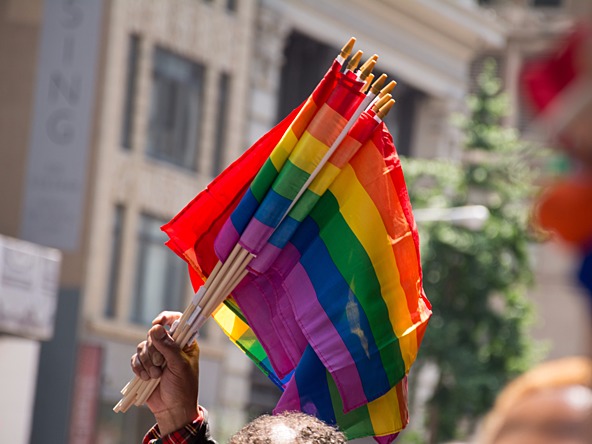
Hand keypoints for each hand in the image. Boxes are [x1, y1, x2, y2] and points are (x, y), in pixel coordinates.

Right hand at [131, 311, 199, 434]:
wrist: (172, 409)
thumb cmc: (183, 387)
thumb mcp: (179, 365)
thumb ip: (168, 346)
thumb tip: (155, 327)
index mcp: (184, 343)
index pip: (176, 321)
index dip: (165, 318)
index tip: (157, 323)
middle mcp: (170, 346)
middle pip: (153, 334)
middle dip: (154, 351)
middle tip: (160, 365)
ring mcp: (157, 355)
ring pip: (142, 346)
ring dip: (147, 362)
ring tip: (155, 376)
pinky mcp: (145, 365)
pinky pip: (135, 359)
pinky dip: (138, 368)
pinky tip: (145, 377)